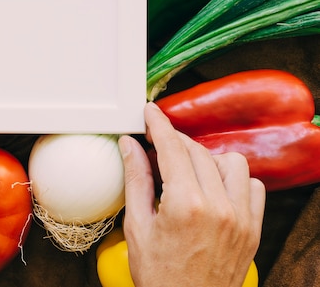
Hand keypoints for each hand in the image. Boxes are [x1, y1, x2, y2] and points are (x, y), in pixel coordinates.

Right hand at [119, 102, 264, 286]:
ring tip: (187, 169)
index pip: (172, 148)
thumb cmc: (158, 275)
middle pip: (198, 151)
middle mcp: (219, 206)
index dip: (158, 124)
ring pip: (231, 162)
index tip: (150, 112)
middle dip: (175, 141)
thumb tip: (129, 146)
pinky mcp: (253, 229)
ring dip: (207, 158)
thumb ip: (136, 179)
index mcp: (185, 204)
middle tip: (156, 146)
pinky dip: (234, 179)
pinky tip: (215, 188)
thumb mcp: (137, 226)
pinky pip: (253, 186)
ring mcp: (241, 218)